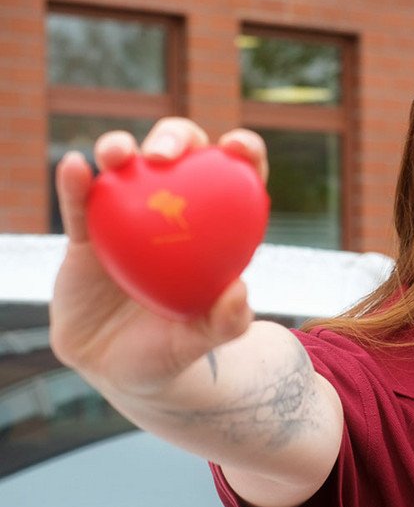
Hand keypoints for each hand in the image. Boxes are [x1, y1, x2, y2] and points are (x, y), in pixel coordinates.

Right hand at [49, 118, 269, 394]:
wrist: (116, 368)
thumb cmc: (168, 351)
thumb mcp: (198, 343)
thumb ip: (224, 323)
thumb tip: (240, 291)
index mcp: (214, 230)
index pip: (236, 179)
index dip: (244, 153)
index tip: (238, 147)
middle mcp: (173, 213)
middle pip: (179, 157)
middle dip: (176, 138)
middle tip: (165, 156)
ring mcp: (128, 219)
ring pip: (127, 169)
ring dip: (122, 148)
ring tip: (118, 154)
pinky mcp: (87, 235)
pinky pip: (81, 204)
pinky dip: (77, 183)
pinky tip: (76, 167)